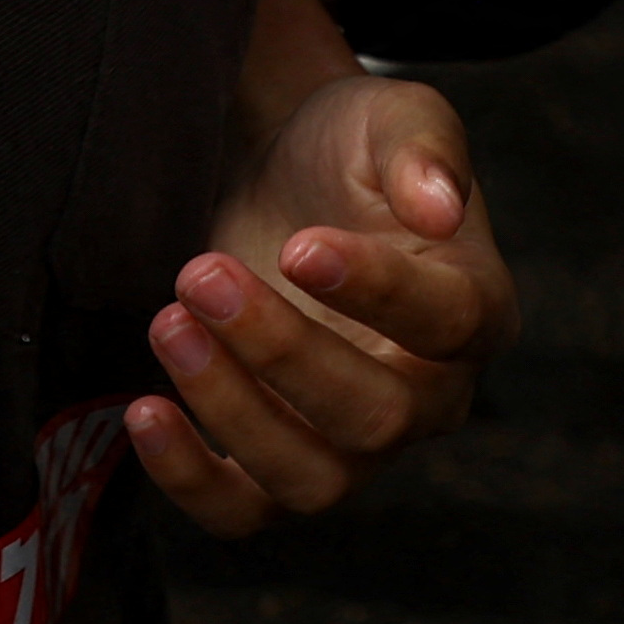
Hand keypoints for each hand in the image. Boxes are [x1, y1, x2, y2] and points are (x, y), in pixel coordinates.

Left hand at [128, 0, 508, 537]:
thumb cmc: (350, 149)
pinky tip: (145, 410)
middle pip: (375, 415)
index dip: (377, 294)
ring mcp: (354, 445)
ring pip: (311, 477)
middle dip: (281, 352)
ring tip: (168, 320)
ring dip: (231, 410)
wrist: (283, 176)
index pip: (449, 324)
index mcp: (478, 307)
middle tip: (202, 274)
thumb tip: (439, 207)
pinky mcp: (276, 461)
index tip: (298, 245)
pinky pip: (242, 509)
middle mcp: (430, 395)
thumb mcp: (394, 114)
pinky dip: (190, 479)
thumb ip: (423, 148)